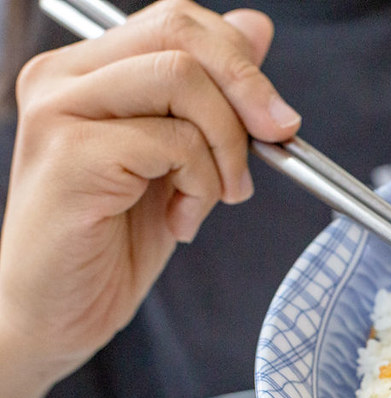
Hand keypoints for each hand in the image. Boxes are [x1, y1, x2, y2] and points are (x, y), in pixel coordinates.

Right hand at [0, 0, 300, 382]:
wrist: (55, 316)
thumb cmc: (111, 243)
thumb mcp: (178, 161)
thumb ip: (211, 95)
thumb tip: (256, 28)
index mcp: (88, 71)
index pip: (178, 21)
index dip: (240, 60)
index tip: (276, 118)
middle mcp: (64, 79)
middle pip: (182, 34)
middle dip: (249, 89)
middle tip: (276, 141)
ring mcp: (59, 112)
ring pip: (184, 80)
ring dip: (226, 148)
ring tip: (215, 198)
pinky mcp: (69, 155)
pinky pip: (172, 142)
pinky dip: (200, 186)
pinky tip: (182, 221)